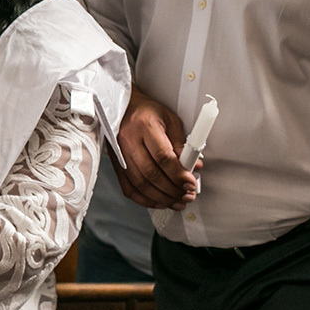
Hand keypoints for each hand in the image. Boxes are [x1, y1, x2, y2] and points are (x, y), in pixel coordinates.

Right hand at [113, 86, 197, 209]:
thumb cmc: (148, 112)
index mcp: (144, 127)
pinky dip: (145, 200)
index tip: (190, 182)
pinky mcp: (116, 165)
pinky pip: (129, 188)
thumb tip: (194, 166)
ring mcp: (119, 155)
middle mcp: (128, 141)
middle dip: (172, 189)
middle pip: (151, 173)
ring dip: (162, 198)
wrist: (122, 108)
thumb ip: (182, 144)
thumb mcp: (170, 121)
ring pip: (140, 184)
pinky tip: (159, 201)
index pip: (162, 156)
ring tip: (178, 201)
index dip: (178, 173)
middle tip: (187, 195)